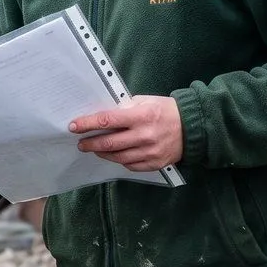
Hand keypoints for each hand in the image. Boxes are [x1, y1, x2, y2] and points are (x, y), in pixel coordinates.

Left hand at [69, 96, 184, 171]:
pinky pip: (130, 166)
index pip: (107, 120)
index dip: (87, 124)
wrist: (192, 128)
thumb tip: (103, 117)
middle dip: (90, 143)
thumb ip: (125, 108)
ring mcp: (149, 152)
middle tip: (81, 143)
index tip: (74, 126)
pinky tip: (114, 155)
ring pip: (117, 157)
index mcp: (141, 116)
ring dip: (102, 153)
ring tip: (95, 148)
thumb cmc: (166, 111)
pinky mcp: (153, 164)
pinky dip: (119, 160)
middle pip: (109, 143)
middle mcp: (144, 136)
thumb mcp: (146, 101)